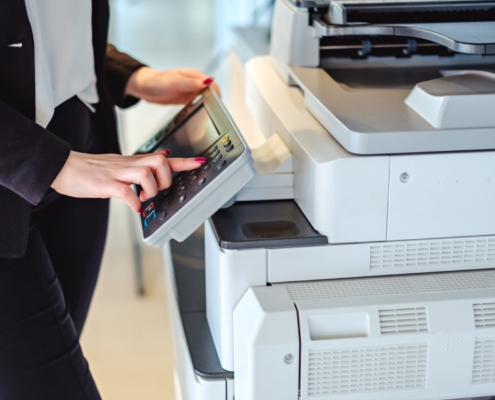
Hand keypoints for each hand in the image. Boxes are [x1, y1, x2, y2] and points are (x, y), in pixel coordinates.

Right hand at [51, 150, 205, 211]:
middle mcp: (128, 165)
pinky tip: (134, 207)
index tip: (201, 162)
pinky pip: (125, 191)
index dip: (184, 162)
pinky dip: (134, 201)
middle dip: (166, 178)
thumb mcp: (122, 164)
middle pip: (160, 161)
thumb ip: (142, 164)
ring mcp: (117, 173)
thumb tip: (163, 158)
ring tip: (143, 199)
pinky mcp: (104, 183)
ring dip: (151, 190)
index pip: (164, 158)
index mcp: (134, 162)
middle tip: (158, 191)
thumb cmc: (93, 169)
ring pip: (146, 173)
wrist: (65, 167)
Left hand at [125, 67, 220, 104]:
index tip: (218, 103)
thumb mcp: (175, 82)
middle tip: (216, 111)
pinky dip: (200, 107)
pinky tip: (199, 111)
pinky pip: (198, 103)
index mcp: (194, 75)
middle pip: (211, 91)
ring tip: (210, 113)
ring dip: (208, 104)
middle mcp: (194, 82)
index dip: (217, 93)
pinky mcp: (187, 97)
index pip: (212, 84)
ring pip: (206, 97)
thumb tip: (208, 82)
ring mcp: (191, 90)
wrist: (145, 87)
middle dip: (215, 100)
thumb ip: (192, 83)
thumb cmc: (157, 81)